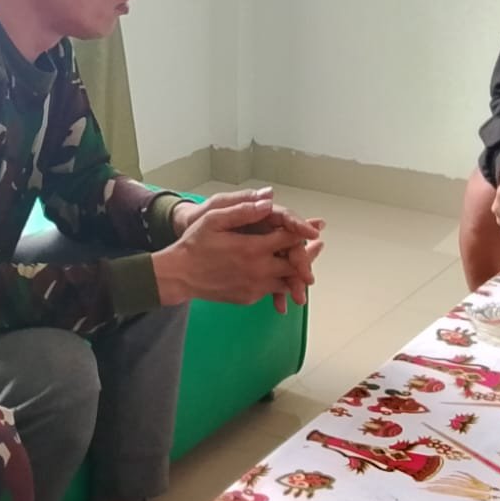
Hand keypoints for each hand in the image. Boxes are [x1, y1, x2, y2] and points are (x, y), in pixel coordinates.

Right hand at [154, 193, 305, 306]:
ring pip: (287, 281)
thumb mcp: (214, 220)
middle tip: (319, 245)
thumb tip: (268, 203)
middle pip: (295, 263)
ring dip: (298, 272)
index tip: (317, 225)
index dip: (305, 229)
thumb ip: (243, 211)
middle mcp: (258, 270)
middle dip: (308, 254)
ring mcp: (254, 287)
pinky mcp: (248, 298)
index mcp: (252, 248)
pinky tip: (282, 275)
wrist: (180, 276)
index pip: (288, 238)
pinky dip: (280, 282)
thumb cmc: (194, 245)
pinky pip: (271, 290)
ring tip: (307, 264)